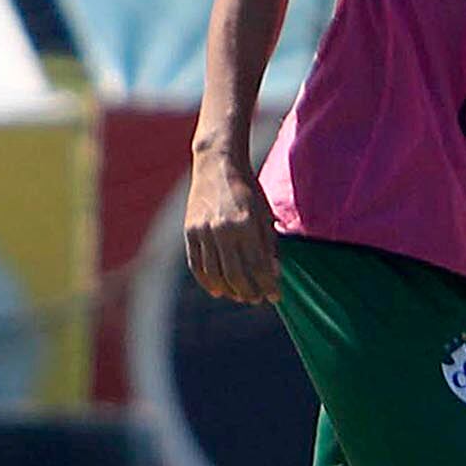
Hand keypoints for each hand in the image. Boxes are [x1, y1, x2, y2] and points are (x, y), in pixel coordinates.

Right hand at [183, 152, 282, 305]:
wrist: (216, 165)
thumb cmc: (247, 189)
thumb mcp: (263, 213)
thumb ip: (267, 243)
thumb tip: (273, 273)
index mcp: (245, 223)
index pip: (258, 265)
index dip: (267, 285)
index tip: (275, 297)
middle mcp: (222, 229)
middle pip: (236, 273)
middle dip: (249, 291)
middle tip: (258, 300)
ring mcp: (203, 231)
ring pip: (215, 273)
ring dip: (229, 290)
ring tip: (240, 297)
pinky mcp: (190, 231)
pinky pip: (196, 264)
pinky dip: (207, 281)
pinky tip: (217, 290)